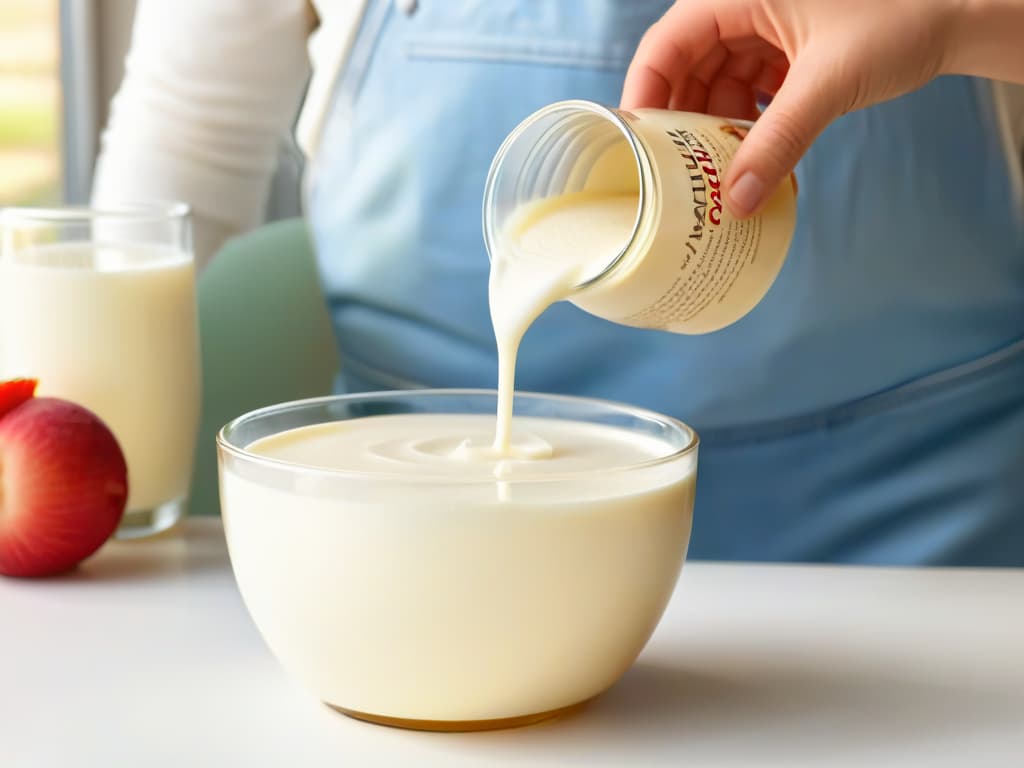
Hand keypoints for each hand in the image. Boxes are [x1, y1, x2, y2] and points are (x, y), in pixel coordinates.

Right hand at [622, 0, 963, 217]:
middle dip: (683, 122)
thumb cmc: (902, 17)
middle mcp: (742, 4)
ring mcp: (764, 25)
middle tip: (675, 175)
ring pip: (717, 82)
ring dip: (717, 129)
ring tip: (718, 174)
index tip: (635, 148)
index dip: (644, 96)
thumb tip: (735, 204)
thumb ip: (778, 144)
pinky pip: (748, 88)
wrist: (961, 13)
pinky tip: (755, 157)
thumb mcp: (827, 84)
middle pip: (686, 67)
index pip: (665, 44)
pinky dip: (749, 123)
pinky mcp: (786, 46)